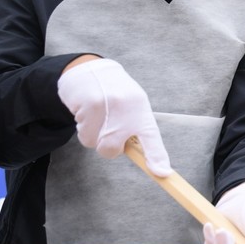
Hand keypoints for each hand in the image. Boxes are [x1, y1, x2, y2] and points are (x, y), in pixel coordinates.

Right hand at [56, 58, 170, 175]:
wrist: (91, 70)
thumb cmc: (116, 95)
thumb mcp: (133, 108)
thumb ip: (137, 132)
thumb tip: (144, 160)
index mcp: (141, 110)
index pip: (152, 137)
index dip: (157, 157)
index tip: (162, 173)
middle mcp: (127, 108)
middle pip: (112, 150)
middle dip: (108, 146)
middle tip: (109, 129)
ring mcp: (107, 107)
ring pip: (94, 144)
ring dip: (93, 135)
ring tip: (97, 116)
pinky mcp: (87, 105)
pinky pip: (83, 134)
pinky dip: (83, 128)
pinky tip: (87, 112)